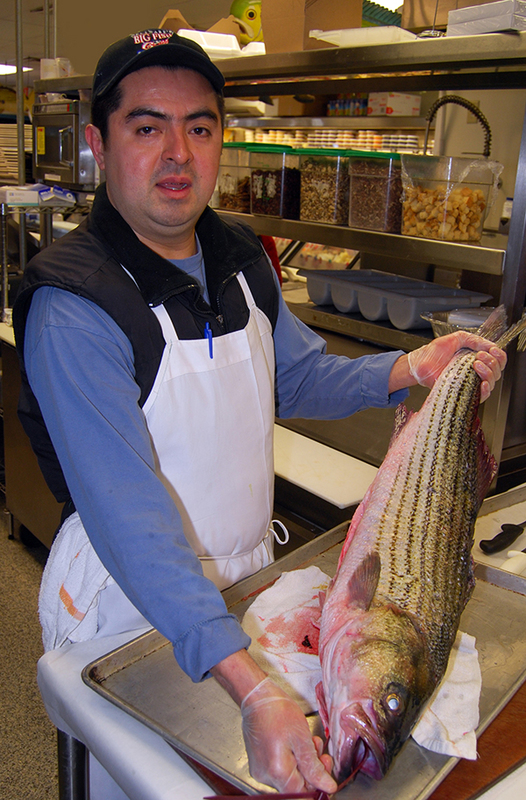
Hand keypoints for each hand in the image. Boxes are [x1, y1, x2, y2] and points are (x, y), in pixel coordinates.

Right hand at [240, 677, 336, 794]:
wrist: (257, 697)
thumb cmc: (277, 712)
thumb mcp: (302, 738)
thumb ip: (314, 767)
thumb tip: (327, 787)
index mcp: (277, 772)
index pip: (303, 794)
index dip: (318, 785)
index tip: (326, 771)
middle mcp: (265, 776)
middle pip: (295, 786)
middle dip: (312, 770)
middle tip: (321, 753)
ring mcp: (260, 770)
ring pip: (288, 777)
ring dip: (303, 763)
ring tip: (309, 743)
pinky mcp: (258, 763)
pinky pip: (279, 770)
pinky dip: (291, 760)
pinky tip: (296, 745)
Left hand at [407, 331, 506, 401]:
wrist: (419, 364)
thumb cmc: (433, 353)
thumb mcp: (456, 339)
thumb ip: (473, 340)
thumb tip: (489, 345)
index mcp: (475, 358)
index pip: (498, 359)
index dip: (500, 355)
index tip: (493, 350)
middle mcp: (475, 371)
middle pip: (497, 371)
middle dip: (492, 362)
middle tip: (479, 356)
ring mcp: (470, 382)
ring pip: (492, 382)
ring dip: (488, 372)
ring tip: (475, 364)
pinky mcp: (463, 393)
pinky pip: (482, 396)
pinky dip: (485, 390)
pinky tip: (482, 383)